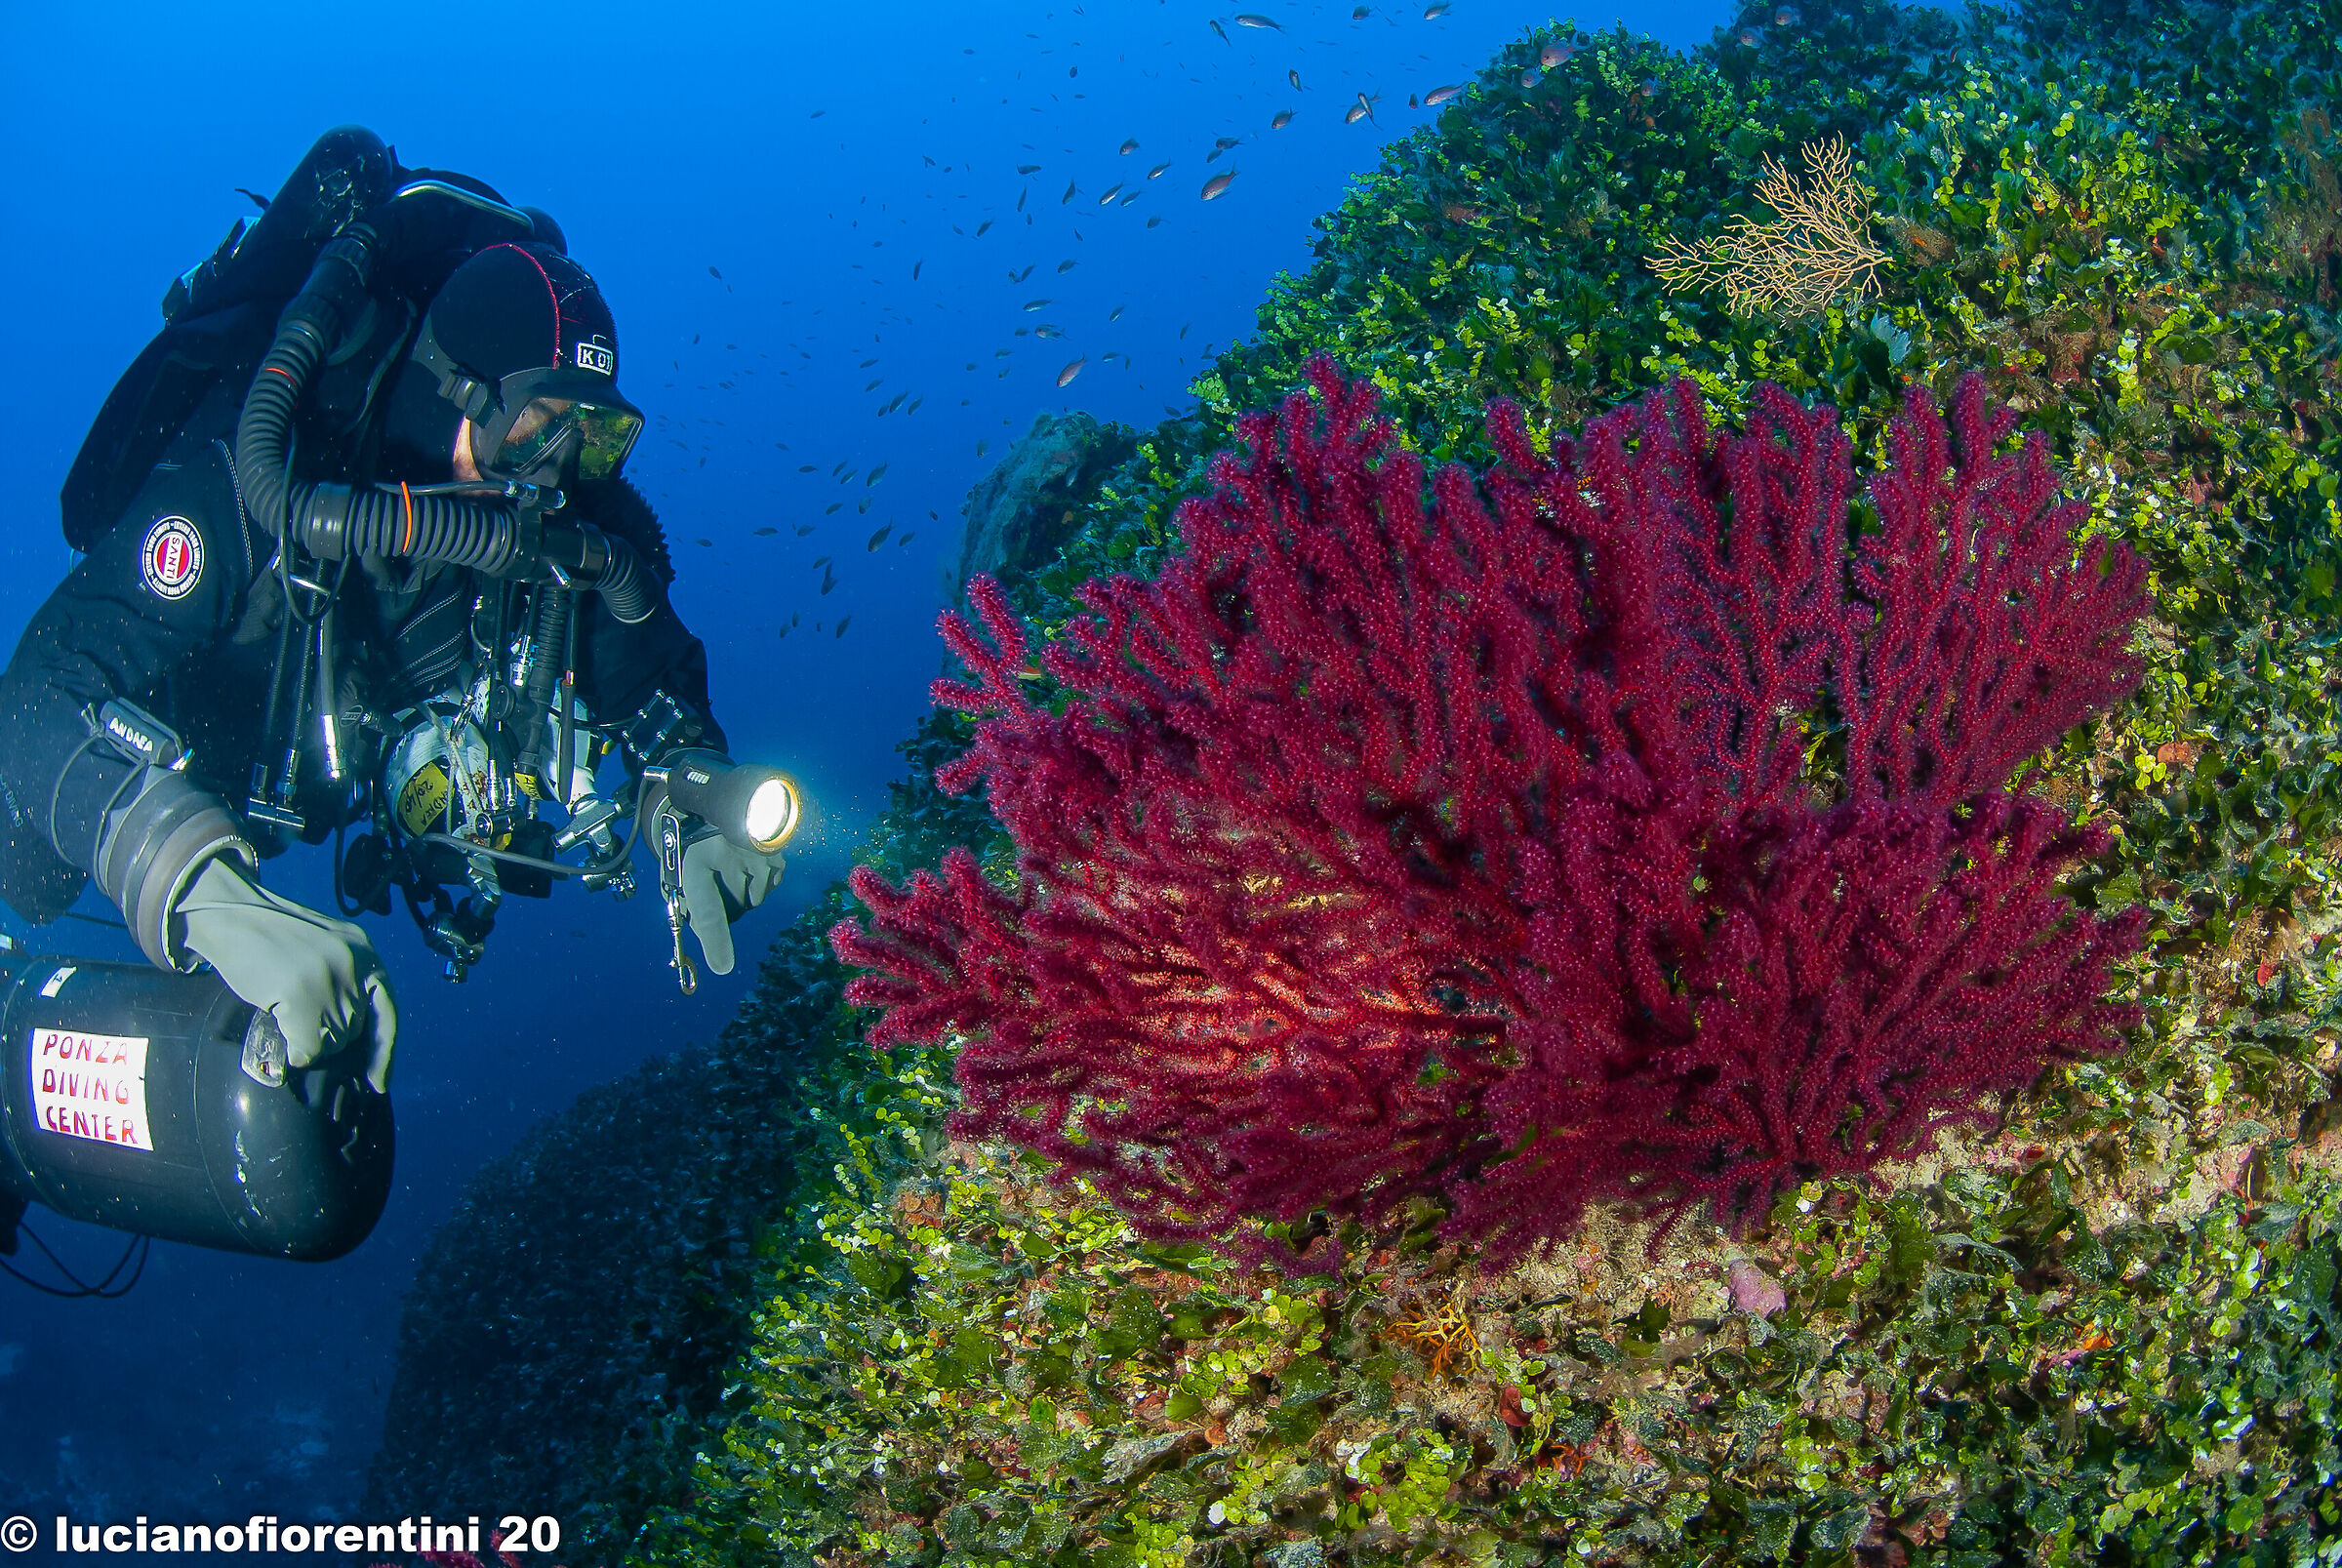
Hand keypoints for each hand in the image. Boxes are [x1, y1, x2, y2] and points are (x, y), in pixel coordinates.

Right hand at [174, 858, 400, 1092]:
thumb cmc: (271, 938)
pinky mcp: (302, 994)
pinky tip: (278, 1026)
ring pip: (331, 1043)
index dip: (384, 1050)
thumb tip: (348, 1035)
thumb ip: (344, 983)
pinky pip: (308, 1048)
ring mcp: (330, 980)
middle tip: (296, 1012)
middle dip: (327, 1035)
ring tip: (284, 1011)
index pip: (387, 1012)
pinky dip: (293, 1050)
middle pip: (354, 1031)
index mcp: (365, 952)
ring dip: (307, 1040)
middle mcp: (356, 965)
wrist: (231, 915)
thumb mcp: (325, 950)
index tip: (378, 1082)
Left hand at [680, 829, 784, 976]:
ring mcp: (756, 853)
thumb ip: (691, 904)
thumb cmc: (692, 843)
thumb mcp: (682, 869)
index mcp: (697, 860)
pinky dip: (759, 883)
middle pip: (734, 907)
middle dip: (726, 906)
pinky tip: (748, 862)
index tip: (722, 966)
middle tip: (715, 882)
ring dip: (744, 894)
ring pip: (754, 899)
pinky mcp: (774, 852)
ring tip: (731, 866)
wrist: (714, 802)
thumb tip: (708, 942)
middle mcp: (729, 855)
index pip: (709, 909)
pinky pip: (769, 887)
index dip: (715, 940)